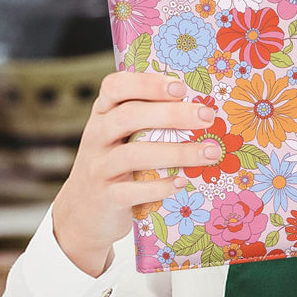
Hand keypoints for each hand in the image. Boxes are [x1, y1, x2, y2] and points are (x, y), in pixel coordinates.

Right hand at [52, 72, 220, 276]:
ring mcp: (98, 167)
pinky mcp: (105, 198)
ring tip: (211, 153)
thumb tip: (204, 109)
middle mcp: (97, 135)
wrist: (85, 212)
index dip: (147, 84)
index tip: (181, 88)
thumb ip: (151, 119)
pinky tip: (182, 182)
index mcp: (104, 113)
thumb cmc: (118, 162)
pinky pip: (132, 191)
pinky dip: (160, 186)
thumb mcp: (124, 135)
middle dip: (172, 114)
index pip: (115, 86)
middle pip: (129, 116)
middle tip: (207, 117)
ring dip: (177, 152)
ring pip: (134, 154)